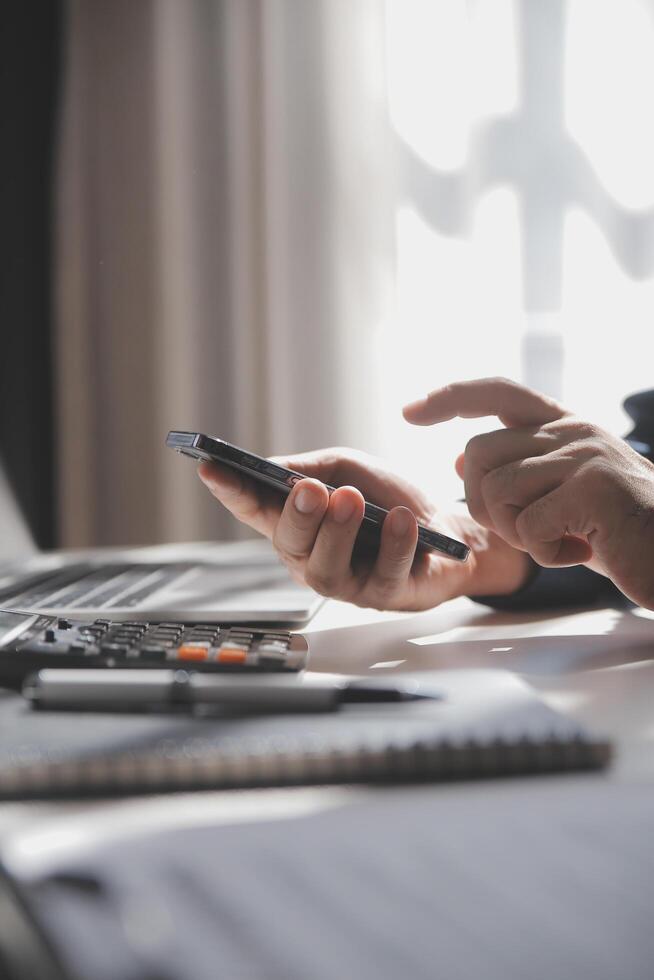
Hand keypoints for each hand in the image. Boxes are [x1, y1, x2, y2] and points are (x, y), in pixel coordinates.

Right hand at [198, 448, 530, 611]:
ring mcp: (346, 581)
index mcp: (296, 523)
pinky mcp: (385, 596)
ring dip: (337, 532)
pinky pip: (384, 574)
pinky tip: (403, 520)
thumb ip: (311, 466)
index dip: (229, 492)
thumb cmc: (388, 501)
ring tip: (351, 500)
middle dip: (297, 515)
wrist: (449, 528)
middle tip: (310, 489)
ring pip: (326, 568)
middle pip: (288, 543)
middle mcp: (311, 557)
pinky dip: (395, 544)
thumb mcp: (349, 470)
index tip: (209, 468)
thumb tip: (273, 469)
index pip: (254, 508)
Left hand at [404, 377, 653, 608]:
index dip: (451, 397)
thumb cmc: (622, 531)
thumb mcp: (564, 495)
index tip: (410, 412)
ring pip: (496, 490)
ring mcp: (584, 455)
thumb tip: (459, 456)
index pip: (498, 391)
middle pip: (479, 453)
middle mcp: (574, 430)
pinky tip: (581, 552)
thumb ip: (519, 471)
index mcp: (567, 426)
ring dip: (515, 532)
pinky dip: (545, 554)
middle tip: (527, 530)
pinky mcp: (593, 488)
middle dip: (485, 503)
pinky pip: (527, 526)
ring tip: (561, 540)